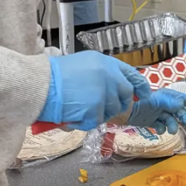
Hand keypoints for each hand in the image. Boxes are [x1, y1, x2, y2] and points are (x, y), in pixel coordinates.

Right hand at [38, 52, 152, 130]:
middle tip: (102, 107)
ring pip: (111, 111)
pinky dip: (84, 122)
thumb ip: (102, 73)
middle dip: (118, 104)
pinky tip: (72, 115)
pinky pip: (96, 121)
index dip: (141, 86)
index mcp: (106, 63)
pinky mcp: (95, 110)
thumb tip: (114, 87)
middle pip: (125, 96)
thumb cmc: (55, 74)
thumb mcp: (84, 63)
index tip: (145, 94)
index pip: (132, 75)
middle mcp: (109, 77)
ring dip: (98, 113)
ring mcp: (104, 95)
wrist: (40, 84)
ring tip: (80, 107)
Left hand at [129, 90, 185, 134]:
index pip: (183, 98)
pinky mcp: (150, 121)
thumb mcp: (154, 100)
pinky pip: (160, 126)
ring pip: (171, 120)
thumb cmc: (137, 101)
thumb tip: (181, 105)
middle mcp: (163, 104)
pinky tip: (159, 130)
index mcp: (165, 96)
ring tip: (172, 131)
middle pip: (179, 111)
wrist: (121, 110)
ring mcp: (157, 113)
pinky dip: (161, 129)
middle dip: (185, 117)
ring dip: (173, 125)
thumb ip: (167, 102)